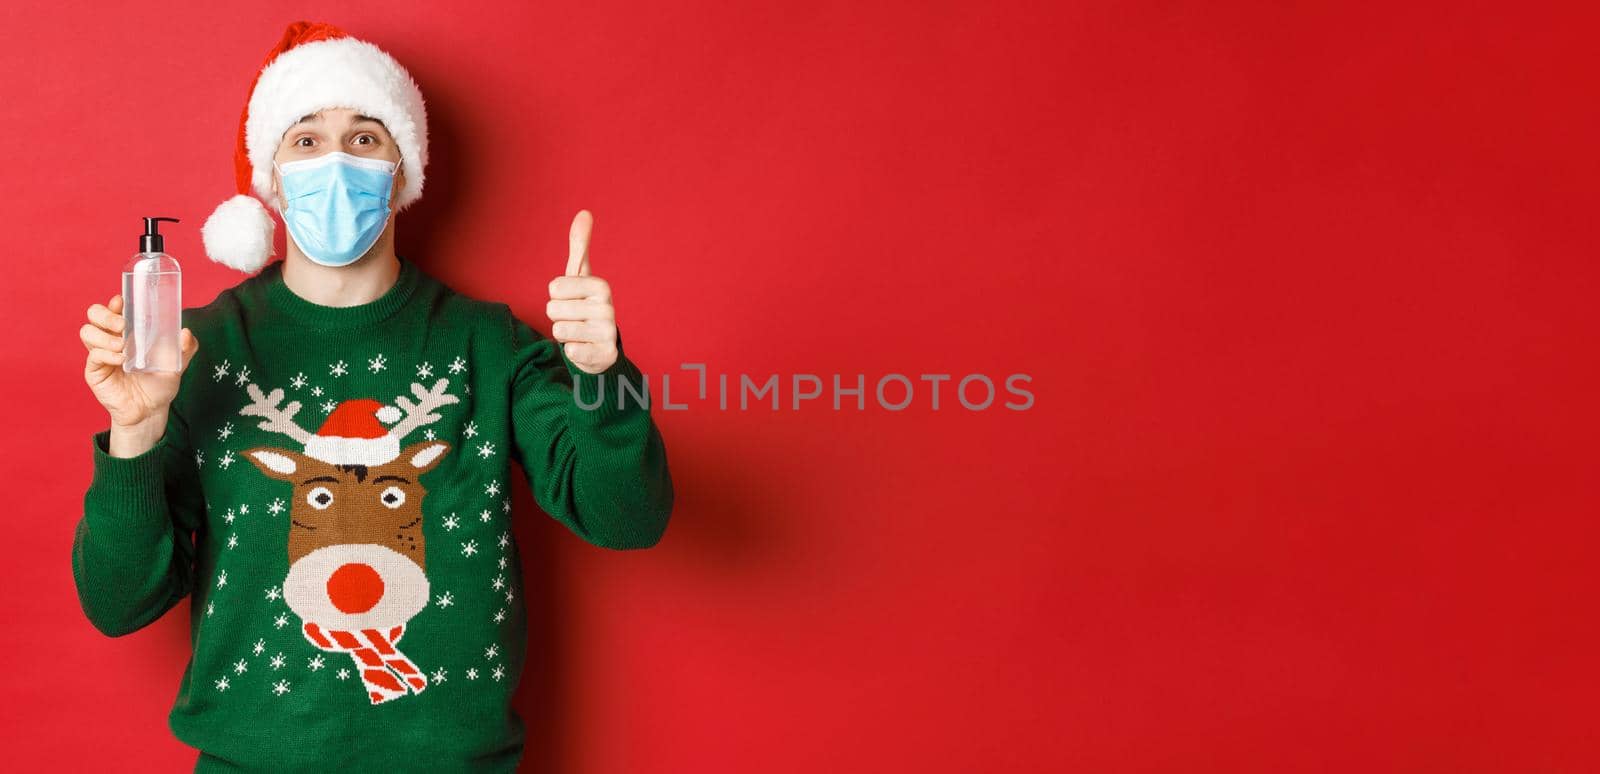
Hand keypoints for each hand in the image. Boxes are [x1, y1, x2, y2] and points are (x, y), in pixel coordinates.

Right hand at [81, 293, 198, 452]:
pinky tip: (121, 360)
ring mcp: (100, 354)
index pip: (113, 309)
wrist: (150, 410)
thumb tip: (185, 332)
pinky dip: (106, 354)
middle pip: (94, 314)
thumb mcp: (176, 363)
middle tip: (122, 324)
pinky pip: (93, 355)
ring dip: (104, 335)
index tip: (122, 301)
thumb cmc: (160, 384)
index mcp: (128, 331)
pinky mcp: (94, 370)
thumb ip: (185, 348)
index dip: (114, 302)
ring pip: (87, 332)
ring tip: (123, 346)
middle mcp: (111, 338)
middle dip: (105, 314)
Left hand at [547, 209, 618, 374]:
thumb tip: (584, 212)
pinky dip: (572, 351)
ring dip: (563, 334)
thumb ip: (580, 245)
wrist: (602, 345)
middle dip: (558, 316)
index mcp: (601, 286)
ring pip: (558, 330)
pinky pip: (569, 350)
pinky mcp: (603, 355)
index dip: (557, 296)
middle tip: (574, 318)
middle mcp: (607, 308)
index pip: (554, 288)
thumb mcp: (580, 276)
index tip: (571, 300)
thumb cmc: (585, 305)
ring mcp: (607, 333)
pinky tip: (584, 348)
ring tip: (578, 333)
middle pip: (553, 309)